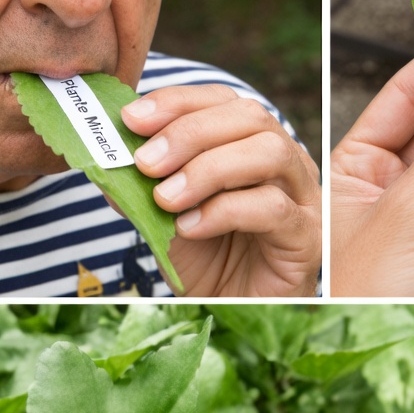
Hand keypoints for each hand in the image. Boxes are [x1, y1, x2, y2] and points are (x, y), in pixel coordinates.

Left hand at [120, 84, 320, 296]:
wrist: (232, 311)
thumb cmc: (206, 259)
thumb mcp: (163, 214)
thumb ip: (141, 184)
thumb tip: (105, 158)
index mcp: (251, 143)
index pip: (223, 100)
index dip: (177, 102)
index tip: (132, 121)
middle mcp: (285, 162)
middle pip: (250, 117)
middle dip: (189, 132)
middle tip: (146, 163)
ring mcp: (304, 197)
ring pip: (269, 153)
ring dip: (207, 169)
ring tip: (166, 199)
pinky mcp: (308, 237)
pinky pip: (273, 208)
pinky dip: (223, 211)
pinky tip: (190, 227)